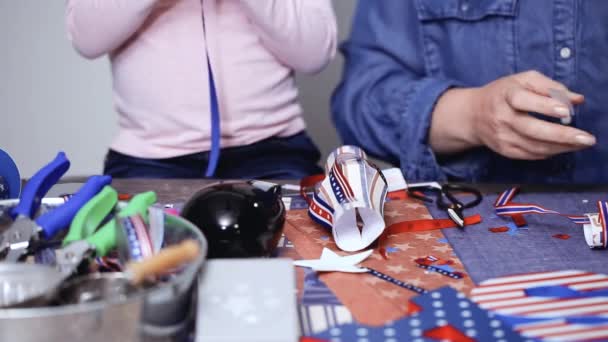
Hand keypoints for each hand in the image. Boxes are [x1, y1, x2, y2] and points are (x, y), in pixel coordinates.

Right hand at [430, 70, 595, 159]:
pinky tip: (564, 148)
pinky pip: (530, 155)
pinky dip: (550, 153)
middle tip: (586, 138)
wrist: (473, 115)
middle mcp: (501, 117)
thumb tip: (577, 99)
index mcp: (505, 95)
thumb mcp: (523, 80)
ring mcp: (502, 136)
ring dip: (561, 147)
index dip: (544, 106)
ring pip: (534, 146)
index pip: (523, 100)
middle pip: (531, 129)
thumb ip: (550, 86)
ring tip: (582, 144)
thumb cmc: (504, 93)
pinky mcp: (504, 150)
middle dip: (561, 135)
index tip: (566, 111)